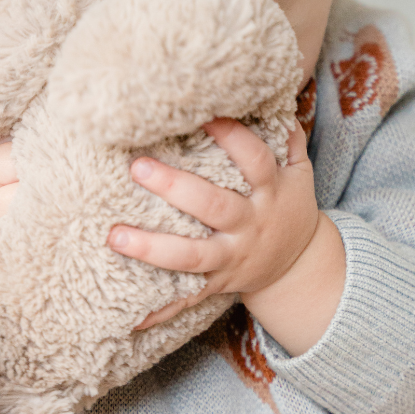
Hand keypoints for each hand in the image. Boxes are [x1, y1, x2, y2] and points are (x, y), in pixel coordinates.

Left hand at [109, 119, 345, 354]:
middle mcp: (250, 226)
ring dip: (152, 248)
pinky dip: (159, 311)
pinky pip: (185, 299)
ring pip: (192, 256)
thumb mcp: (300, 172)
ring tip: (114, 236)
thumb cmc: (289, 206)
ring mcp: (232, 258)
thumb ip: (287, 138)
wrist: (299, 266)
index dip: (232, 138)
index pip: (254, 160)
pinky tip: (129, 319)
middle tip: (136, 167)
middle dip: (175, 188)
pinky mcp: (217, 284)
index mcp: (270, 191)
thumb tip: (275, 94)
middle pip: (214, 206)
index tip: (203, 115)